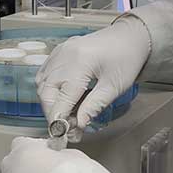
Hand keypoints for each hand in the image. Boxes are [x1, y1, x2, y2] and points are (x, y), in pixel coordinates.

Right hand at [36, 17, 150, 137]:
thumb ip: (94, 106)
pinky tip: (63, 97)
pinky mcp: (60, 51)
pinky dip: (49, 88)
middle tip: (67, 126)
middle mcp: (64, 56)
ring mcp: (60, 52)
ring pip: (42, 83)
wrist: (131, 36)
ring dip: (50, 101)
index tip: (62, 136)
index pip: (61, 99)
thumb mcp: (114, 87)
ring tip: (68, 113)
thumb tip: (78, 124)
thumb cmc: (127, 58)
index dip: (59, 120)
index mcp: (79, 63)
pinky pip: (45, 73)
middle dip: (53, 112)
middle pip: (46, 92)